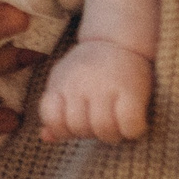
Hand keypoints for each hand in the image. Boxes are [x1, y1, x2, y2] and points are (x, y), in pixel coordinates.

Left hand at [37, 38, 152, 144]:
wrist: (118, 41)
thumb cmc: (88, 69)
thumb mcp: (64, 83)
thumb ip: (55, 111)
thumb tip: (46, 137)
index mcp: (61, 84)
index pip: (52, 118)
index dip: (62, 129)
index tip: (74, 124)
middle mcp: (80, 85)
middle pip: (79, 127)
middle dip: (89, 134)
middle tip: (100, 126)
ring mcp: (106, 87)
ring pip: (103, 128)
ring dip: (111, 136)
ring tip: (116, 127)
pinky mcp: (132, 91)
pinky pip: (129, 124)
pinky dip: (131, 131)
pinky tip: (132, 125)